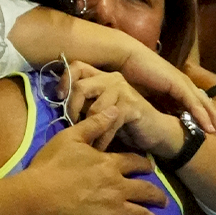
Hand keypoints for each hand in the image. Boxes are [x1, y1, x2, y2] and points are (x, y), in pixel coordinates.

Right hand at [25, 108, 170, 214]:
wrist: (38, 197)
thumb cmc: (51, 165)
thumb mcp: (71, 137)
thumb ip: (95, 125)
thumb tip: (115, 108)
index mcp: (110, 164)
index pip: (135, 163)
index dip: (145, 165)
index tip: (151, 169)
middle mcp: (118, 186)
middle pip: (146, 191)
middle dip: (158, 196)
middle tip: (164, 201)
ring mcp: (114, 209)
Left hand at [63, 62, 182, 153]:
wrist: (156, 131)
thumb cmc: (126, 122)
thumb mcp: (100, 110)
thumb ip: (85, 103)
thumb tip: (61, 105)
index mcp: (101, 77)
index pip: (76, 67)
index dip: (64, 80)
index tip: (59, 98)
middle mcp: (111, 78)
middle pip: (80, 87)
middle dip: (72, 109)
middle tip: (73, 126)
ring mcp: (122, 90)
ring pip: (94, 107)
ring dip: (89, 129)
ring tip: (88, 142)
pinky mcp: (131, 105)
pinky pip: (109, 121)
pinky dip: (102, 138)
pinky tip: (101, 147)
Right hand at [118, 43, 215, 144]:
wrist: (125, 58)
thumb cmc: (133, 77)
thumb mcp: (151, 98)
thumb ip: (159, 109)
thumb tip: (162, 125)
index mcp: (182, 91)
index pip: (204, 110)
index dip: (215, 124)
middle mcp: (187, 87)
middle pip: (211, 109)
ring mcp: (184, 84)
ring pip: (207, 108)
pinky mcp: (177, 83)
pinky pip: (193, 103)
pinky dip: (202, 116)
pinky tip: (209, 129)